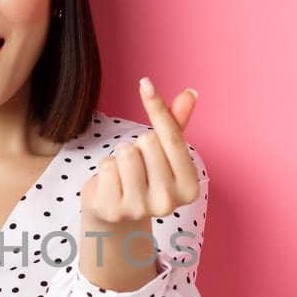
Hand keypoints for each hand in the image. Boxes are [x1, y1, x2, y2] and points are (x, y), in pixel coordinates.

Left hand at [80, 77, 200, 225]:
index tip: (145, 83)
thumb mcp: (164, 152)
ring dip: (121, 156)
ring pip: (127, 152)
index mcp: (189, 187)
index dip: (157, 107)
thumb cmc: (144, 176)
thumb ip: (177, 124)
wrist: (117, 214)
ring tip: (124, 173)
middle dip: (139, 145)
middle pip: (148, 142)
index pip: (173, 137)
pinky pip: (107, 166)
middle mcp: (169, 202)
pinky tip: (111, 183)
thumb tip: (190, 93)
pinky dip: (106, 168)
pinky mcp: (113, 210)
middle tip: (139, 164)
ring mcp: (140, 209)